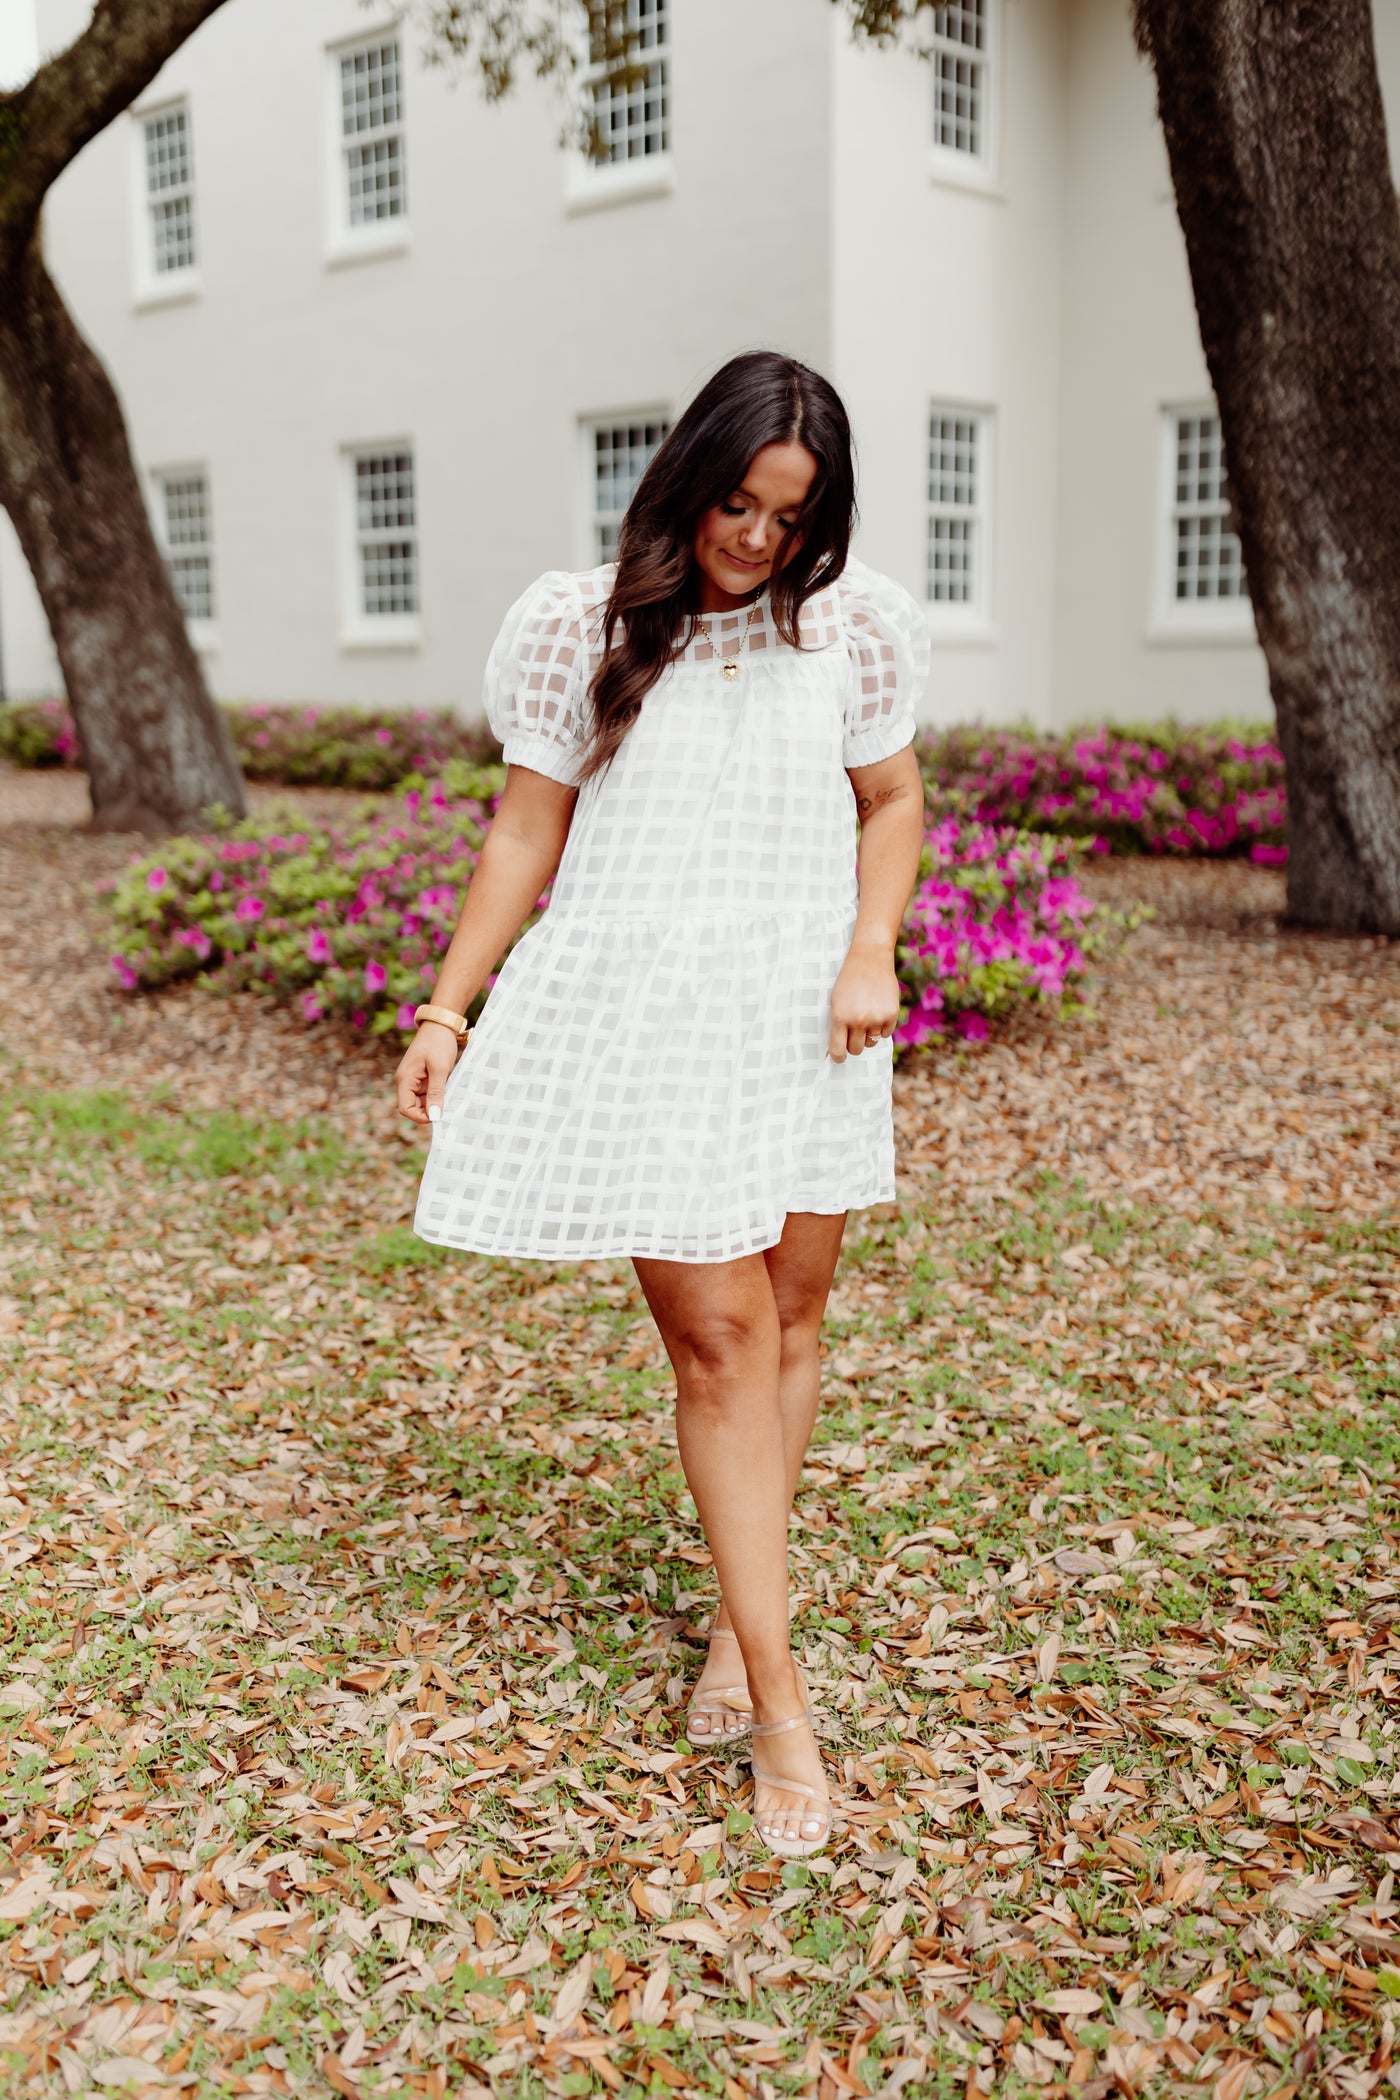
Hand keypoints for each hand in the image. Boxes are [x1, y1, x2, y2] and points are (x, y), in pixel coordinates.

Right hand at [395, 1023, 459, 1124]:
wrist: (441, 1025)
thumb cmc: (438, 1043)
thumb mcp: (440, 1069)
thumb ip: (436, 1093)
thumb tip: (434, 1116)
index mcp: (405, 1079)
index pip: (405, 1108)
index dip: (420, 1117)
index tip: (438, 1117)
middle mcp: (406, 1081)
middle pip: (413, 1107)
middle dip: (428, 1111)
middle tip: (447, 1107)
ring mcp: (414, 1080)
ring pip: (421, 1102)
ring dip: (434, 1103)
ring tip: (449, 1097)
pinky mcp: (422, 1078)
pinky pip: (427, 1093)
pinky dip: (437, 1096)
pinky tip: (448, 1091)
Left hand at [828, 945, 901, 1062]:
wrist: (870, 959)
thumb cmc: (848, 981)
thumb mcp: (835, 1001)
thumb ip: (836, 1026)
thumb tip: (836, 1052)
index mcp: (840, 1017)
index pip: (838, 1050)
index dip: (838, 1057)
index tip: (839, 1057)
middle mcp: (858, 1020)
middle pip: (856, 1050)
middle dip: (853, 1044)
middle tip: (853, 1033)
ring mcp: (876, 1018)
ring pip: (871, 1043)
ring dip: (868, 1035)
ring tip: (866, 1017)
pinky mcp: (892, 1015)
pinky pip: (886, 1034)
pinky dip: (881, 1028)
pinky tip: (877, 1012)